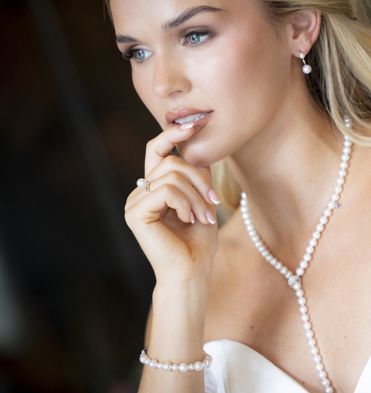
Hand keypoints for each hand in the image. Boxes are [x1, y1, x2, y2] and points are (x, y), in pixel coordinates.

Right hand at [125, 124, 219, 282]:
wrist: (192, 271)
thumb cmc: (198, 241)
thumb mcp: (204, 200)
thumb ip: (198, 175)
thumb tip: (201, 145)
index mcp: (154, 186)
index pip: (157, 149)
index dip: (173, 133)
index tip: (196, 123)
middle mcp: (140, 192)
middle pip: (171, 161)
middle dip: (198, 178)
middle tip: (213, 201)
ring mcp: (134, 203)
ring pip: (171, 176)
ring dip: (196, 196)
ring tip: (203, 217)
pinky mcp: (135, 214)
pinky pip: (165, 191)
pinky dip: (184, 203)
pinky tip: (189, 220)